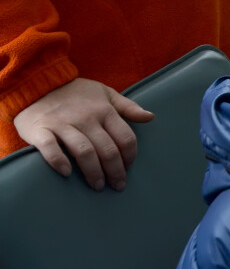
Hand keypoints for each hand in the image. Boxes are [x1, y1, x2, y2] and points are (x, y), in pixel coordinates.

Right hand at [13, 78, 153, 190]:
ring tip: (98, 186)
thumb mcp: (106, 93)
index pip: (125, 137)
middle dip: (115, 170)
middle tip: (117, 185)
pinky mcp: (40, 129)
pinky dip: (59, 161)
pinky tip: (67, 173)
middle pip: (107, 149)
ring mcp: (63, 124)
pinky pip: (50, 148)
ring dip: (93, 172)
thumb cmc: (76, 92)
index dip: (130, 156)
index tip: (128, 168)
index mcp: (105, 110)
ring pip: (84, 151)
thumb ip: (128, 107)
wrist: (38, 83)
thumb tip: (151, 117)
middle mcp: (86, 118)